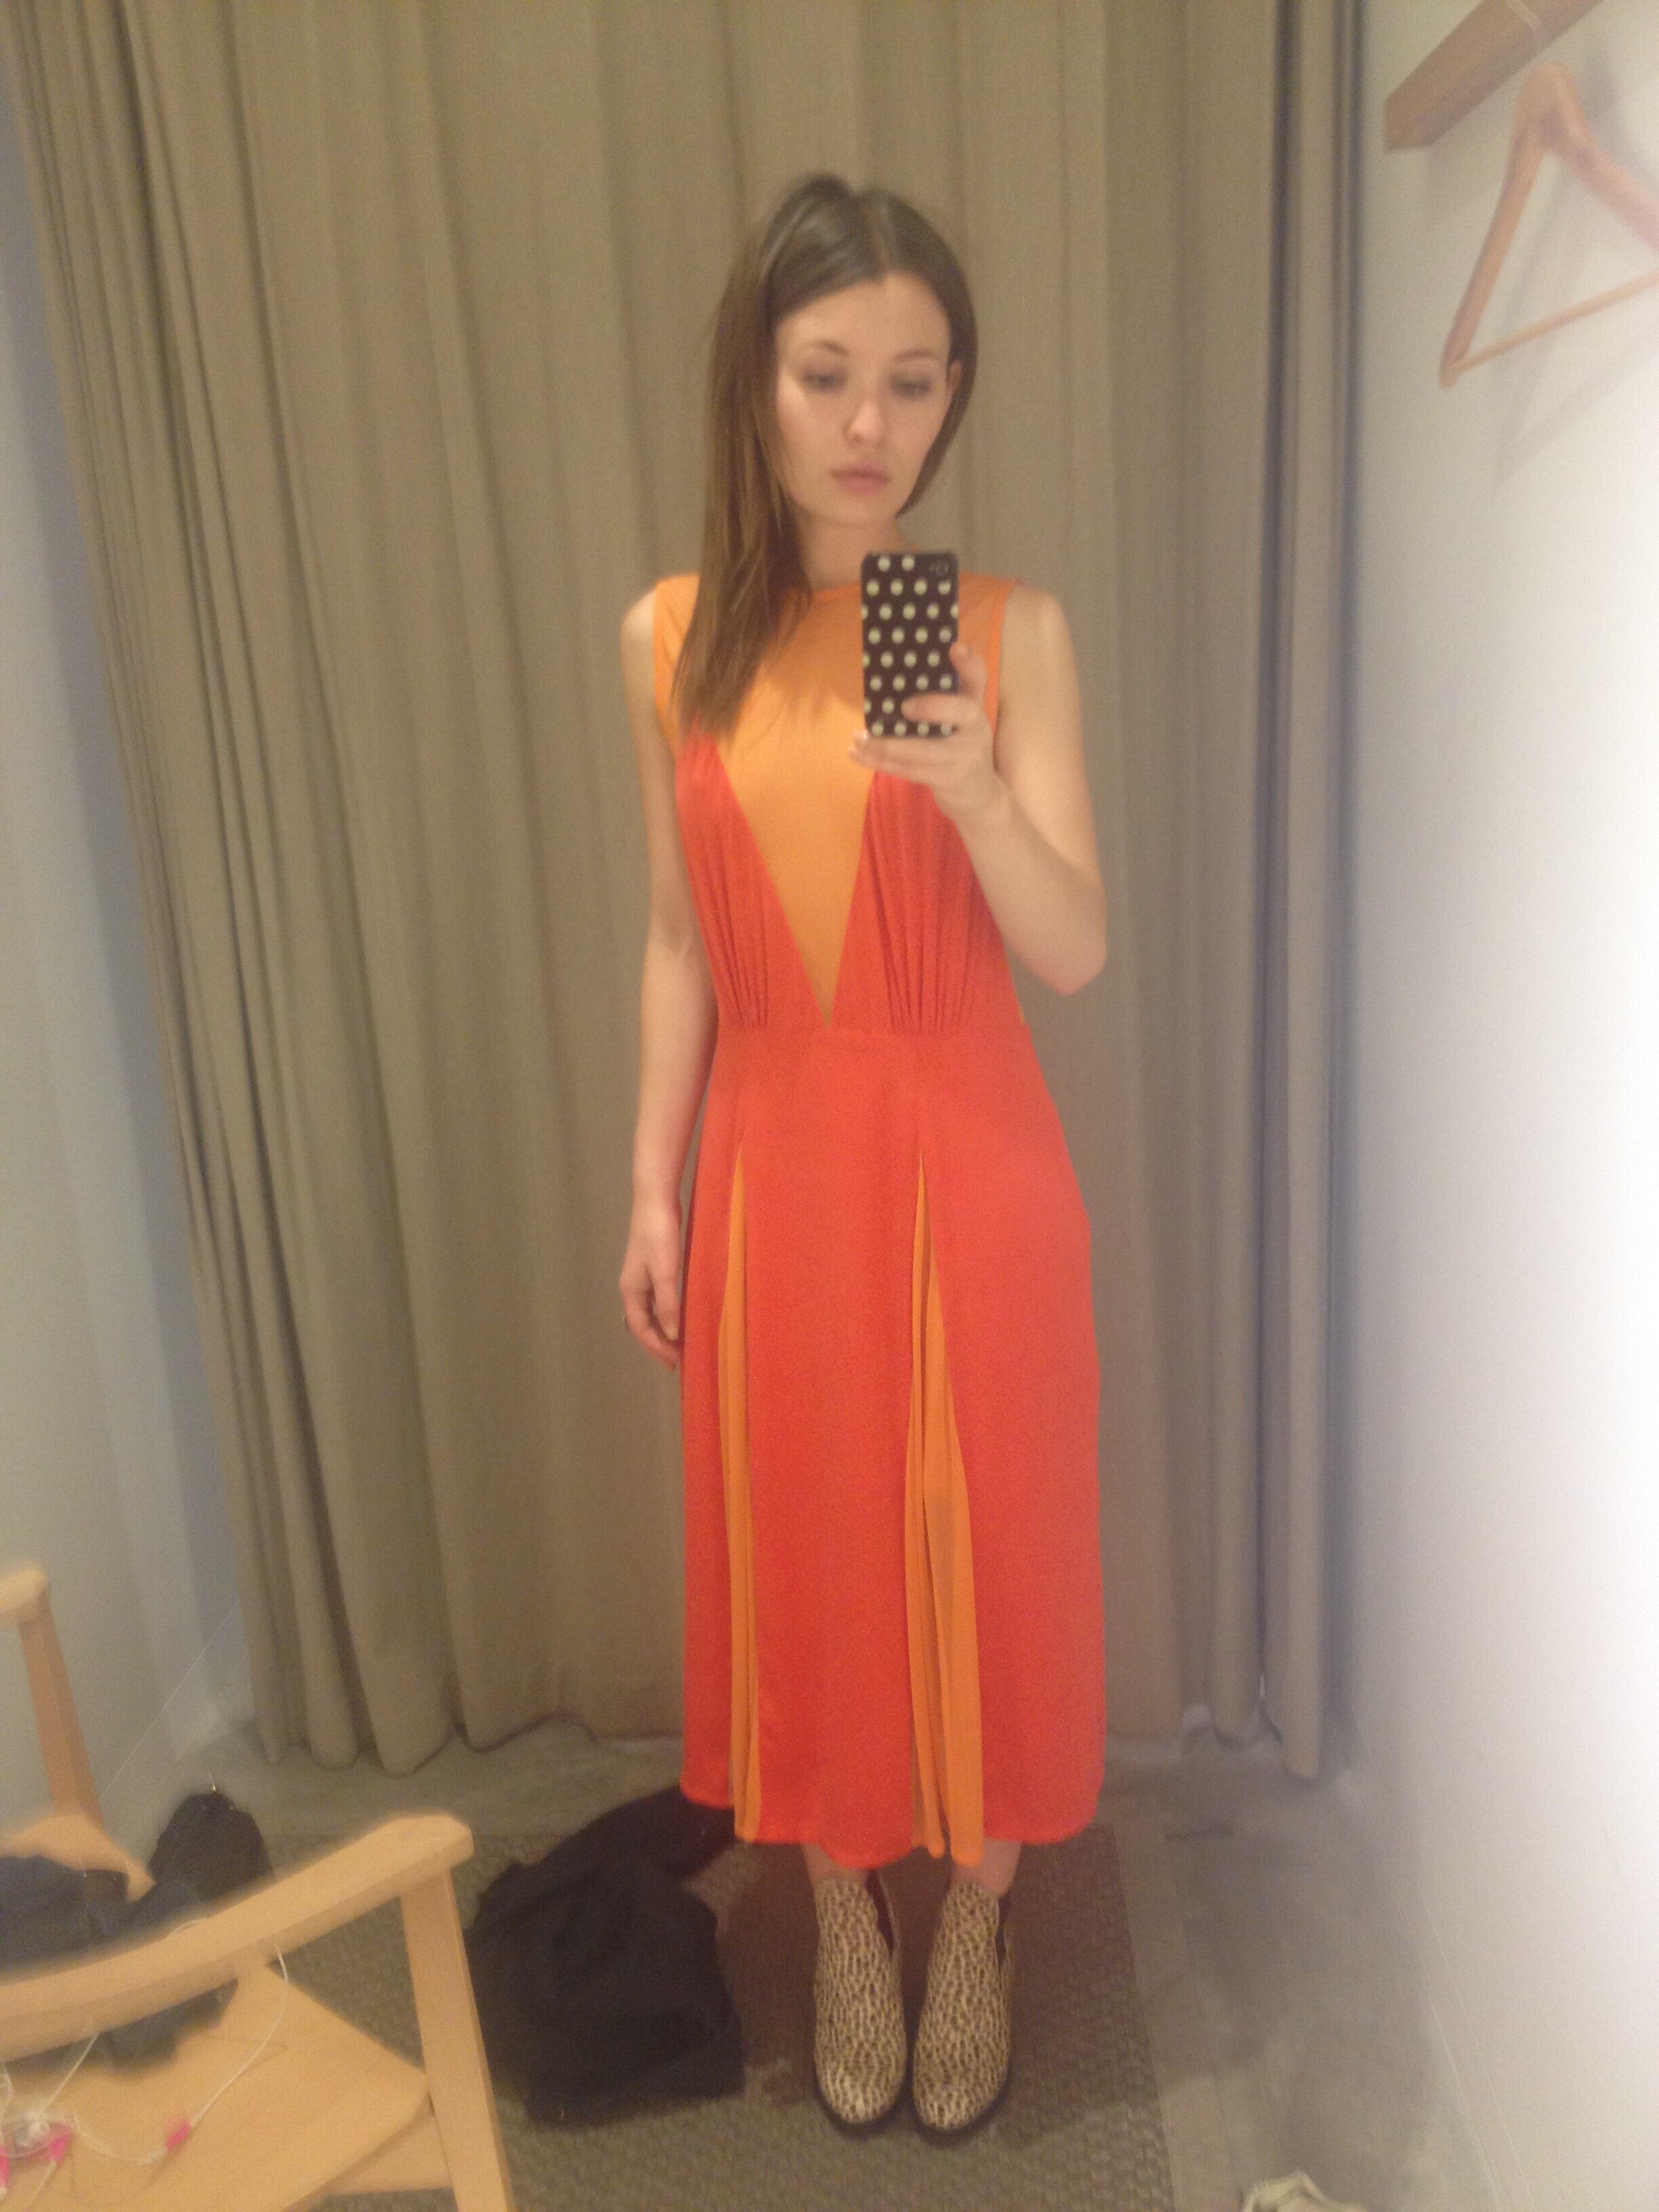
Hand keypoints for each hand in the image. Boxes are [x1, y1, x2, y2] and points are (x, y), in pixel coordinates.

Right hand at [620, 1196, 682, 1366]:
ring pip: (647, 1313)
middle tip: (676, 1360)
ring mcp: (640, 1278)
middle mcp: (632, 1288)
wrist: (655, 1201)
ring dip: (659, 1331)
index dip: (656, 1348)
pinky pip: (654, 1301)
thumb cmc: (659, 1236)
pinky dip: (663, 1314)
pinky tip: (676, 1315)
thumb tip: (671, 1334)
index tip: (674, 1363)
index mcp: (631, 1291)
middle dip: (656, 1343)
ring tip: (676, 1344)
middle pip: (641, 1324)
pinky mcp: (650, 1267)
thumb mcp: (665, 1272)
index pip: (640, 1329)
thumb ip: (667, 1304)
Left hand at [849, 639, 1004, 828]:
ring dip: (886, 745)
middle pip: (961, 711)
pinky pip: (909, 770)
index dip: (968, 663)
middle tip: (903, 706)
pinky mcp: (946, 780)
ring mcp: (962, 757)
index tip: (953, 647)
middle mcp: (975, 728)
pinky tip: (857, 754)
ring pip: (923, 750)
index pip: (978, 679)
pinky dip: (880, 762)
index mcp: (975, 706)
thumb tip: (893, 673)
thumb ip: (939, 698)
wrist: (979, 796)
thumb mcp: (959, 721)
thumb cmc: (959, 747)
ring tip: (858, 738)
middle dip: (931, 707)